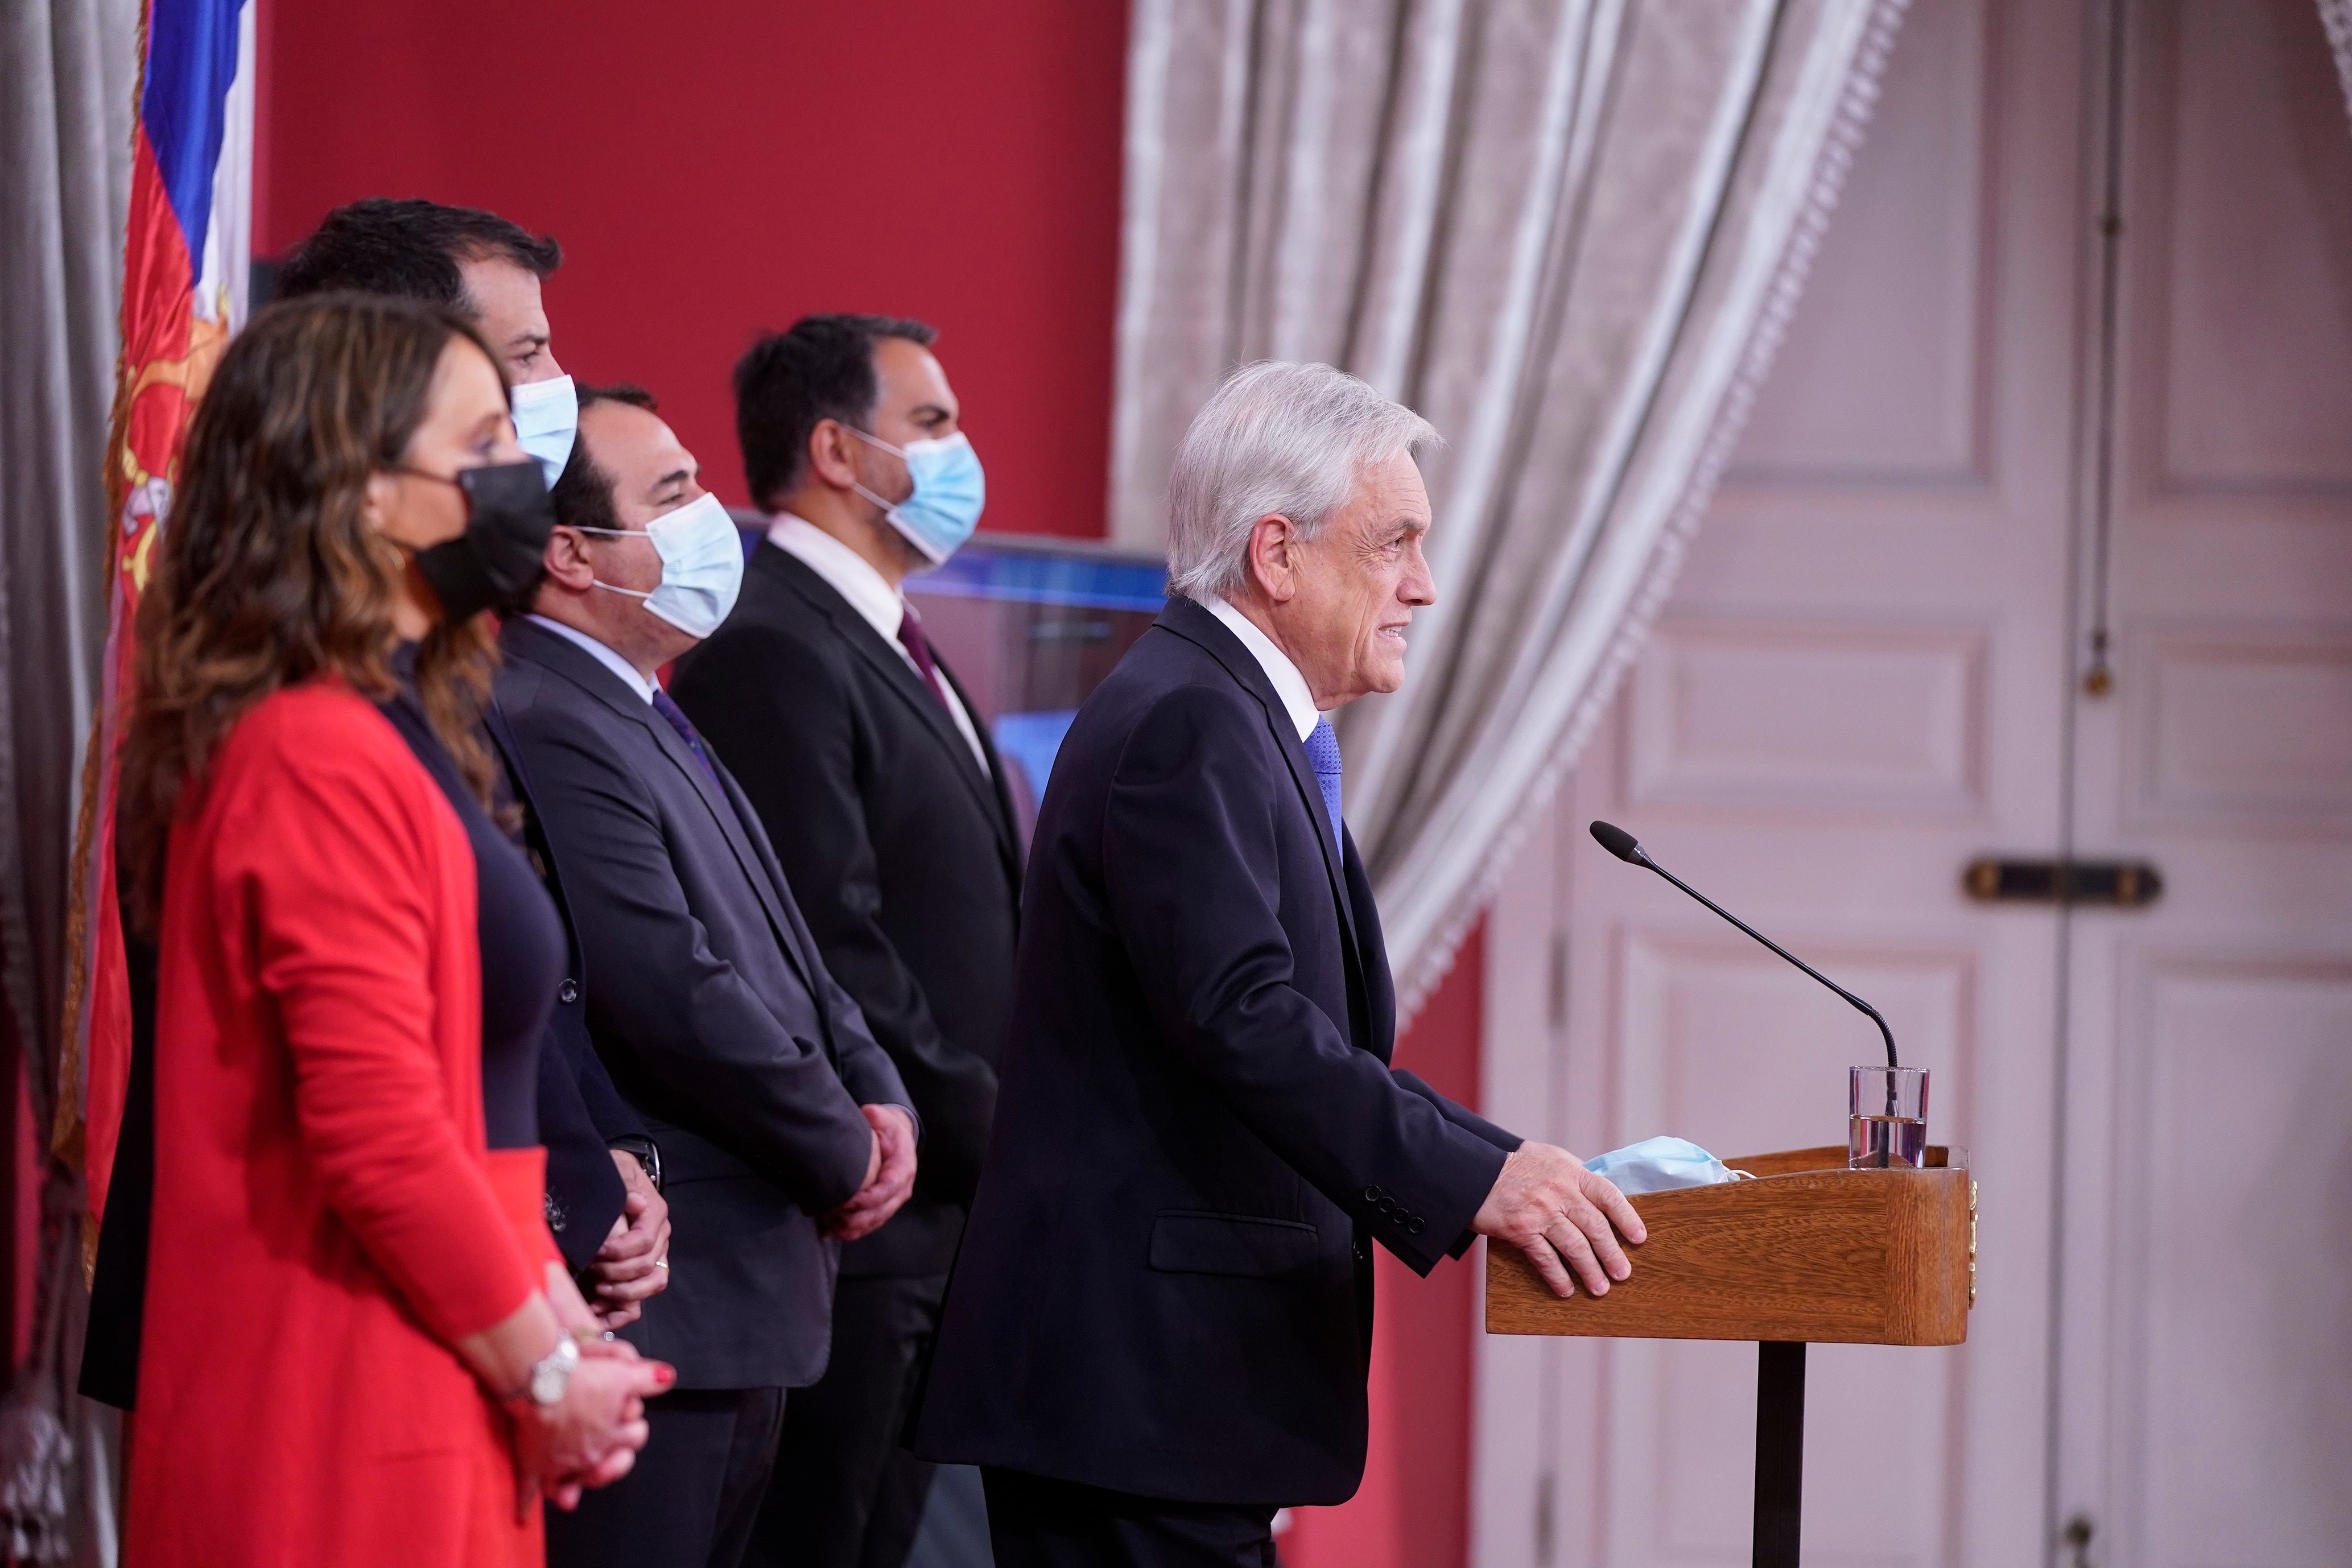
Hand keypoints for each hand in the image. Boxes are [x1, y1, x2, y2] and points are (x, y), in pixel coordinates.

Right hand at [507, 1342, 670, 1517]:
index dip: (634, 1426)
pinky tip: (524, 1514)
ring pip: (573, 1485)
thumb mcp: (621, 1373)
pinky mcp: (532, 1463)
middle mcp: (587, 1455)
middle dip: (614, 1456)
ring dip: (579, 1485)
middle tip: (610, 1442)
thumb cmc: (580, 1377)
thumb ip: (647, 1377)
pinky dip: (525, 1504)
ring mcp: (559, 1463)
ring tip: (578, 1488)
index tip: (628, 1416)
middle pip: (610, 1465)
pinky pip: (528, 1490)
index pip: (634, 1438)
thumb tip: (667, 1377)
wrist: (543, 1379)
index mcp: (610, 1436)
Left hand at [589, 1152, 670, 1326]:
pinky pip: (642, 1298)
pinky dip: (621, 1310)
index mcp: (654, 1213)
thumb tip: (637, 1202)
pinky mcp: (642, 1271)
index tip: (595, 1251)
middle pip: (647, 1266)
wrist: (612, 1179)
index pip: (644, 1241)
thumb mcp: (615, 1174)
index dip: (619, 1251)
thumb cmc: (610, 1177)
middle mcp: (659, 1236)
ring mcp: (654, 1255)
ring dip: (624, 1293)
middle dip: (616, 1273)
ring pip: (653, 1284)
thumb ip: (624, 1189)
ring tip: (597, 1292)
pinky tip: (597, 1310)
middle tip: (590, 1269)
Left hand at [822, 1105, 916, 1241]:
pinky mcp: (882, 1209)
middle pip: (880, 1212)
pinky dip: (850, 1232)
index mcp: (903, 1168)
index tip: (846, 1201)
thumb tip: (868, 1113)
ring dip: (851, 1229)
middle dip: (855, 1219)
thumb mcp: (885, 1118)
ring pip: (874, 1222)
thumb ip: (877, 1116)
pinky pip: (869, 1225)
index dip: (868, 1198)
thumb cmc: (889, 1131)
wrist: (898, 1141)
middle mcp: (901, 1189)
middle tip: (830, 1218)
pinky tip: (829, 1232)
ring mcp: (892, 1202)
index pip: (888, 1188)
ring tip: (828, 1228)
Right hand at [1471, 1142, 1646, 1298]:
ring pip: (1575, 1246)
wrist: (1474, 1172)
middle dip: (1612, 1253)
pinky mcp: (1521, 1229)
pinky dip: (1558, 1277)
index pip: (1608, 1194)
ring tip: (1600, 1288)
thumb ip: (1577, 1176)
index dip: (1627, 1217)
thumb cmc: (1517, 1166)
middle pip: (1595, 1226)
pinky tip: (1566, 1289)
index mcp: (1571, 1171)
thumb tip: (1603, 1199)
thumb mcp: (1552, 1159)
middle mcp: (1559, 1191)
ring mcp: (1540, 1211)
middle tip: (1623, 1273)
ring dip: (1590, 1270)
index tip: (1639, 1238)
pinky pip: (1546, 1258)